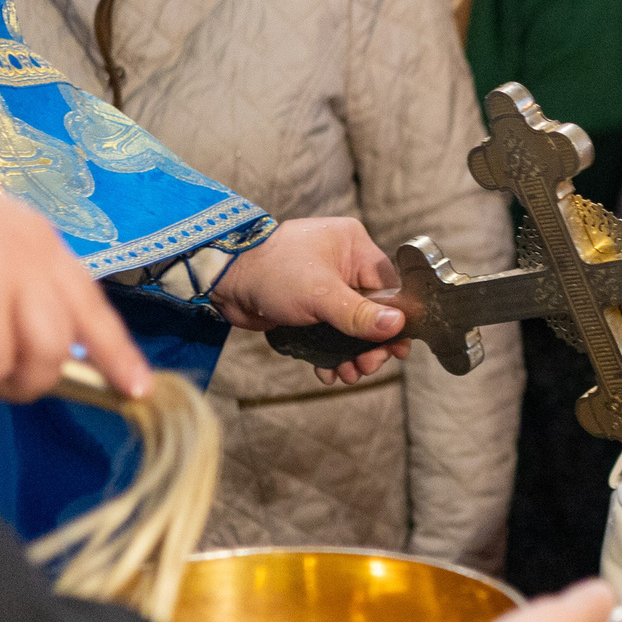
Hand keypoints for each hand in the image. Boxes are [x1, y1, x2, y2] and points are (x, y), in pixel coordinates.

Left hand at [209, 216, 409, 382]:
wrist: (224, 281)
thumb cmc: (272, 272)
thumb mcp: (321, 295)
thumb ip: (360, 314)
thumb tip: (397, 326)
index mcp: (353, 246)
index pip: (389, 286)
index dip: (394, 321)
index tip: (396, 350)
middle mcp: (343, 263)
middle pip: (373, 311)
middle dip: (370, 344)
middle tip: (367, 367)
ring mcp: (325, 286)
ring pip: (351, 326)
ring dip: (352, 354)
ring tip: (348, 374)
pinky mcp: (308, 307)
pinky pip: (330, 333)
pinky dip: (331, 353)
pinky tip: (329, 372)